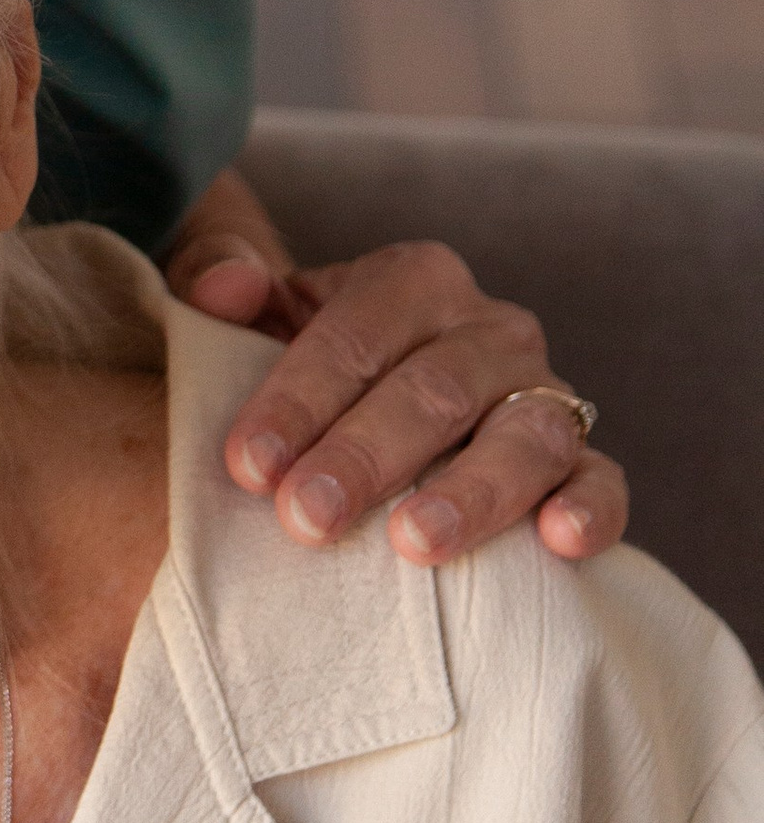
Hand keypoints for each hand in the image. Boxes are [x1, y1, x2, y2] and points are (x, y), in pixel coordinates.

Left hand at [167, 188, 627, 569]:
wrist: (377, 411)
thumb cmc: (308, 373)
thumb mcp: (255, 319)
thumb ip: (221, 282)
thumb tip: (224, 289)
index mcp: (412, 281)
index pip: (355, 333)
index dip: (298, 398)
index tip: (249, 465)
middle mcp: (489, 328)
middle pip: (434, 388)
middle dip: (364, 456)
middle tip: (306, 519)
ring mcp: (545, 393)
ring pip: (524, 435)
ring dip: (469, 490)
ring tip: (414, 542)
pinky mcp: (583, 460)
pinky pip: (601, 480)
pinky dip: (589, 508)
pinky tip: (558, 542)